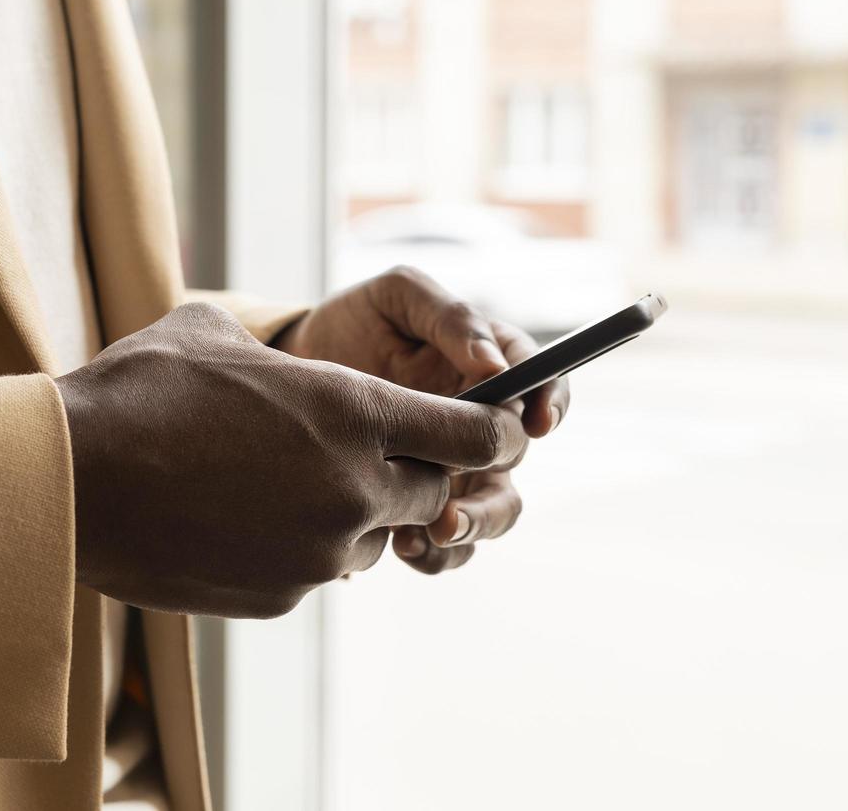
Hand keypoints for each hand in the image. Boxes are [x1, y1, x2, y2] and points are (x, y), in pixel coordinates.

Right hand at [56, 302, 526, 617]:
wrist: (70, 481)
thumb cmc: (138, 391)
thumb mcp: (215, 334)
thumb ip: (278, 349)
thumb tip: (278, 356)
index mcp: (355, 411)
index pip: (475, 434)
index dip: (491, 429)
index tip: (492, 428)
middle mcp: (355, 487)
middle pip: (435, 493)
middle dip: (415, 474)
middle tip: (366, 451)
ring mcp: (319, 552)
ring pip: (373, 536)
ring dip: (350, 512)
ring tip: (279, 482)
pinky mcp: (281, 597)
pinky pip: (316, 571)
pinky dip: (296, 547)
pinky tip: (238, 518)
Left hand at [273, 266, 569, 573]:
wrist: (295, 361)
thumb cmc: (356, 321)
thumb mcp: (398, 296)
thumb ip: (451, 319)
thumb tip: (495, 365)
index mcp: (491, 369)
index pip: (543, 386)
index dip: (551, 403)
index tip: (537, 423)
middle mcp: (479, 425)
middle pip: (514, 467)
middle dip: (494, 497)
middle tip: (455, 509)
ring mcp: (453, 468)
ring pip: (487, 515)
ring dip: (467, 531)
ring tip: (425, 535)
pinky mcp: (418, 502)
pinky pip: (441, 541)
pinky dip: (430, 551)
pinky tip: (400, 545)